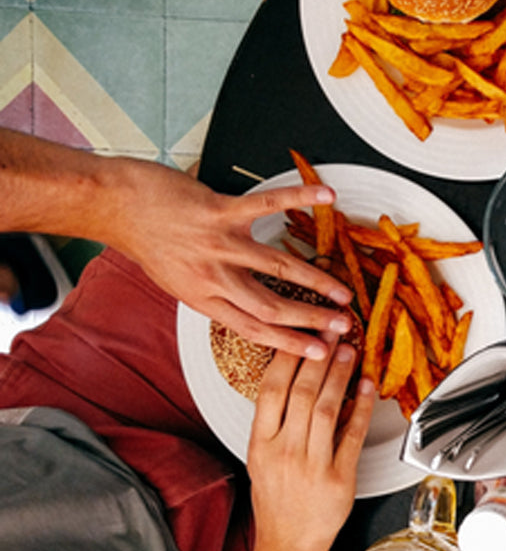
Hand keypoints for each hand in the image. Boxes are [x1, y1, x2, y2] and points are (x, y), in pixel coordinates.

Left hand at [101, 158, 357, 357]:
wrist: (116, 206)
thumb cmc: (147, 241)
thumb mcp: (178, 282)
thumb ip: (214, 294)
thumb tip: (246, 306)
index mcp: (204, 299)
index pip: (254, 329)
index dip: (291, 344)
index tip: (320, 353)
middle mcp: (213, 276)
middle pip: (272, 306)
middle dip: (313, 320)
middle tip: (344, 327)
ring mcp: (218, 243)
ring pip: (277, 267)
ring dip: (316, 281)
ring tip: (343, 291)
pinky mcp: (219, 211)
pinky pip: (267, 205)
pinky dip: (299, 198)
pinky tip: (326, 197)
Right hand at [247, 339, 374, 550]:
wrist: (289, 543)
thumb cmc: (276, 499)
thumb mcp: (261, 458)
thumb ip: (275, 421)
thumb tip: (297, 379)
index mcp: (260, 444)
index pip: (271, 390)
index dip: (288, 357)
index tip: (301, 334)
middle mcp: (284, 451)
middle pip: (302, 393)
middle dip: (319, 357)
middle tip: (332, 330)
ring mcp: (312, 465)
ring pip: (328, 409)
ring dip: (340, 375)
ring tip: (349, 351)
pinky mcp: (339, 478)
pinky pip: (353, 435)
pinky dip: (362, 408)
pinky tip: (367, 387)